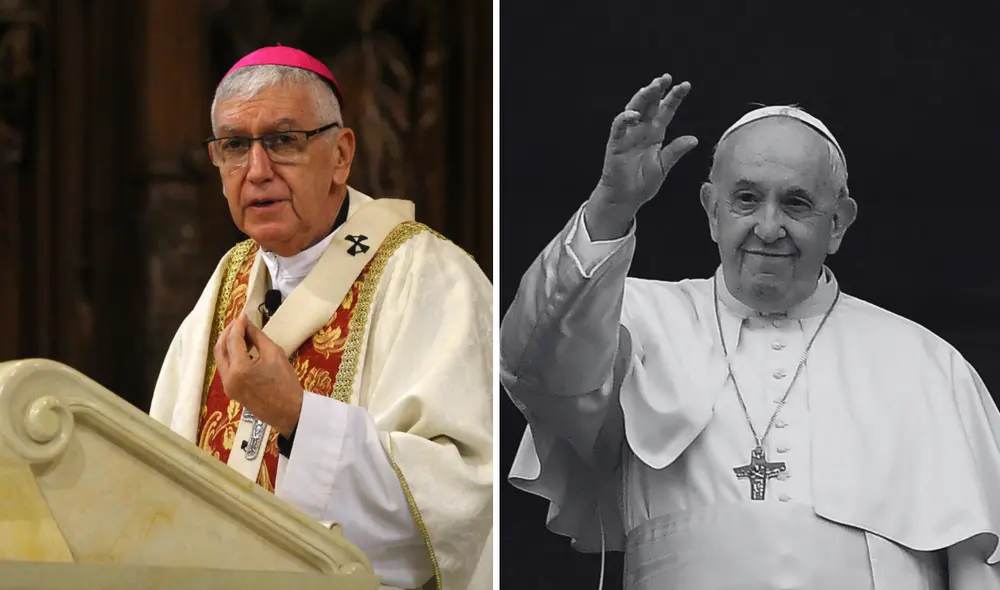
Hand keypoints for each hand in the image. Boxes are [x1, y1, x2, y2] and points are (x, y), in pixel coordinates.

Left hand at [214, 313, 302, 436]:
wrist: (289, 412)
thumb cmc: (286, 384)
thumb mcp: (275, 355)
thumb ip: (258, 337)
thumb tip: (248, 326)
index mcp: (239, 369)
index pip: (233, 340)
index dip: (238, 325)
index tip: (244, 315)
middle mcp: (228, 378)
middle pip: (220, 349)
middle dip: (228, 333)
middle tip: (239, 322)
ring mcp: (228, 386)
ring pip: (220, 359)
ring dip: (228, 344)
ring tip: (241, 334)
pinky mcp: (231, 391)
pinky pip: (226, 368)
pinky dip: (231, 356)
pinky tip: (242, 350)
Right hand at [587, 74, 697, 239]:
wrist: (625, 199)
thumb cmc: (643, 183)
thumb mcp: (663, 166)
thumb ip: (675, 151)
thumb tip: (694, 139)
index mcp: (655, 134)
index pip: (666, 111)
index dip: (674, 98)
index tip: (685, 85)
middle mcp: (641, 130)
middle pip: (649, 105)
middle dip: (657, 90)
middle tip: (666, 78)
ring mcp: (628, 135)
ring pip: (634, 109)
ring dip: (642, 98)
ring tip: (652, 87)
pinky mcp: (615, 144)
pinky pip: (619, 127)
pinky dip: (625, 118)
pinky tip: (635, 114)